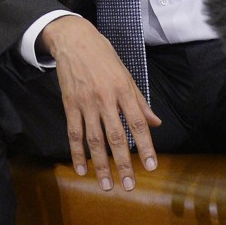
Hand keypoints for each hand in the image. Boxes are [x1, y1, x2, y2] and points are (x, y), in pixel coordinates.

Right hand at [40, 15, 160, 191]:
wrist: (74, 39)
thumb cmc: (103, 55)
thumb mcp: (126, 74)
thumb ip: (140, 101)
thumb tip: (155, 123)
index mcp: (123, 89)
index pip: (137, 122)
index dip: (145, 146)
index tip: (151, 166)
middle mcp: (105, 98)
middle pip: (115, 136)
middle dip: (123, 163)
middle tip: (130, 185)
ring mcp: (85, 102)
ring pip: (94, 139)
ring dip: (101, 164)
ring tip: (106, 185)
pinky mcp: (70, 104)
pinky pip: (74, 132)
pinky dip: (77, 152)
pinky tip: (82, 169)